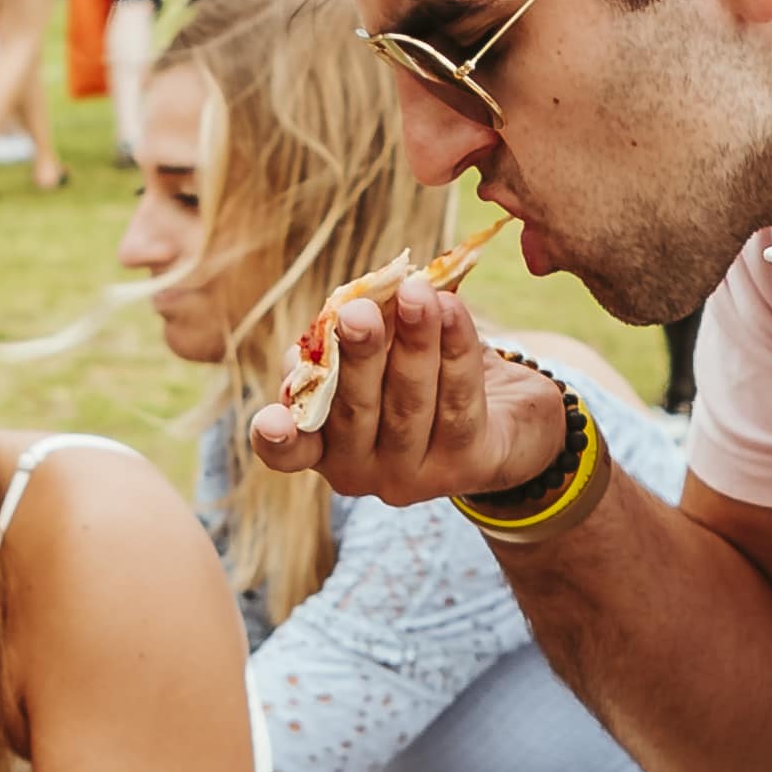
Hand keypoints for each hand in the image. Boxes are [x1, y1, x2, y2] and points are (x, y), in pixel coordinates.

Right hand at [244, 285, 563, 506]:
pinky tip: (452, 309)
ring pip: (409, 406)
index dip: (275, 438)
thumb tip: (351, 305)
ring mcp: (413, 477)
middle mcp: (358, 471)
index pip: (288, 451)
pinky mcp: (465, 466)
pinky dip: (456, 349)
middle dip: (358, 357)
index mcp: (320, 445)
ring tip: (416, 293)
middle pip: (355, 412)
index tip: (272, 420)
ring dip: (414, 343)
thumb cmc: (411, 373)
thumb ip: (349, 338)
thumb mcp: (371, 356)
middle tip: (357, 312)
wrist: (499, 415)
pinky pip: (459, 402)